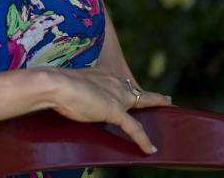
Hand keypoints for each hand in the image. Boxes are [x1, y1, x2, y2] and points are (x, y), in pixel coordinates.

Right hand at [47, 67, 171, 153]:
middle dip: (153, 97)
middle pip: (137, 92)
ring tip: (168, 114)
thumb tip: (70, 100)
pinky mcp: (116, 111)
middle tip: (166, 99)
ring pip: (143, 103)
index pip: (120, 83)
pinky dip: (143, 140)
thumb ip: (77, 91)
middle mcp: (113, 82)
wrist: (55, 84)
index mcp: (102, 74)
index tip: (133, 89)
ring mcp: (116, 96)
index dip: (128, 88)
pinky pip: (134, 129)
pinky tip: (150, 149)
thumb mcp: (69, 85)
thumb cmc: (55, 85)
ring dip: (157, 108)